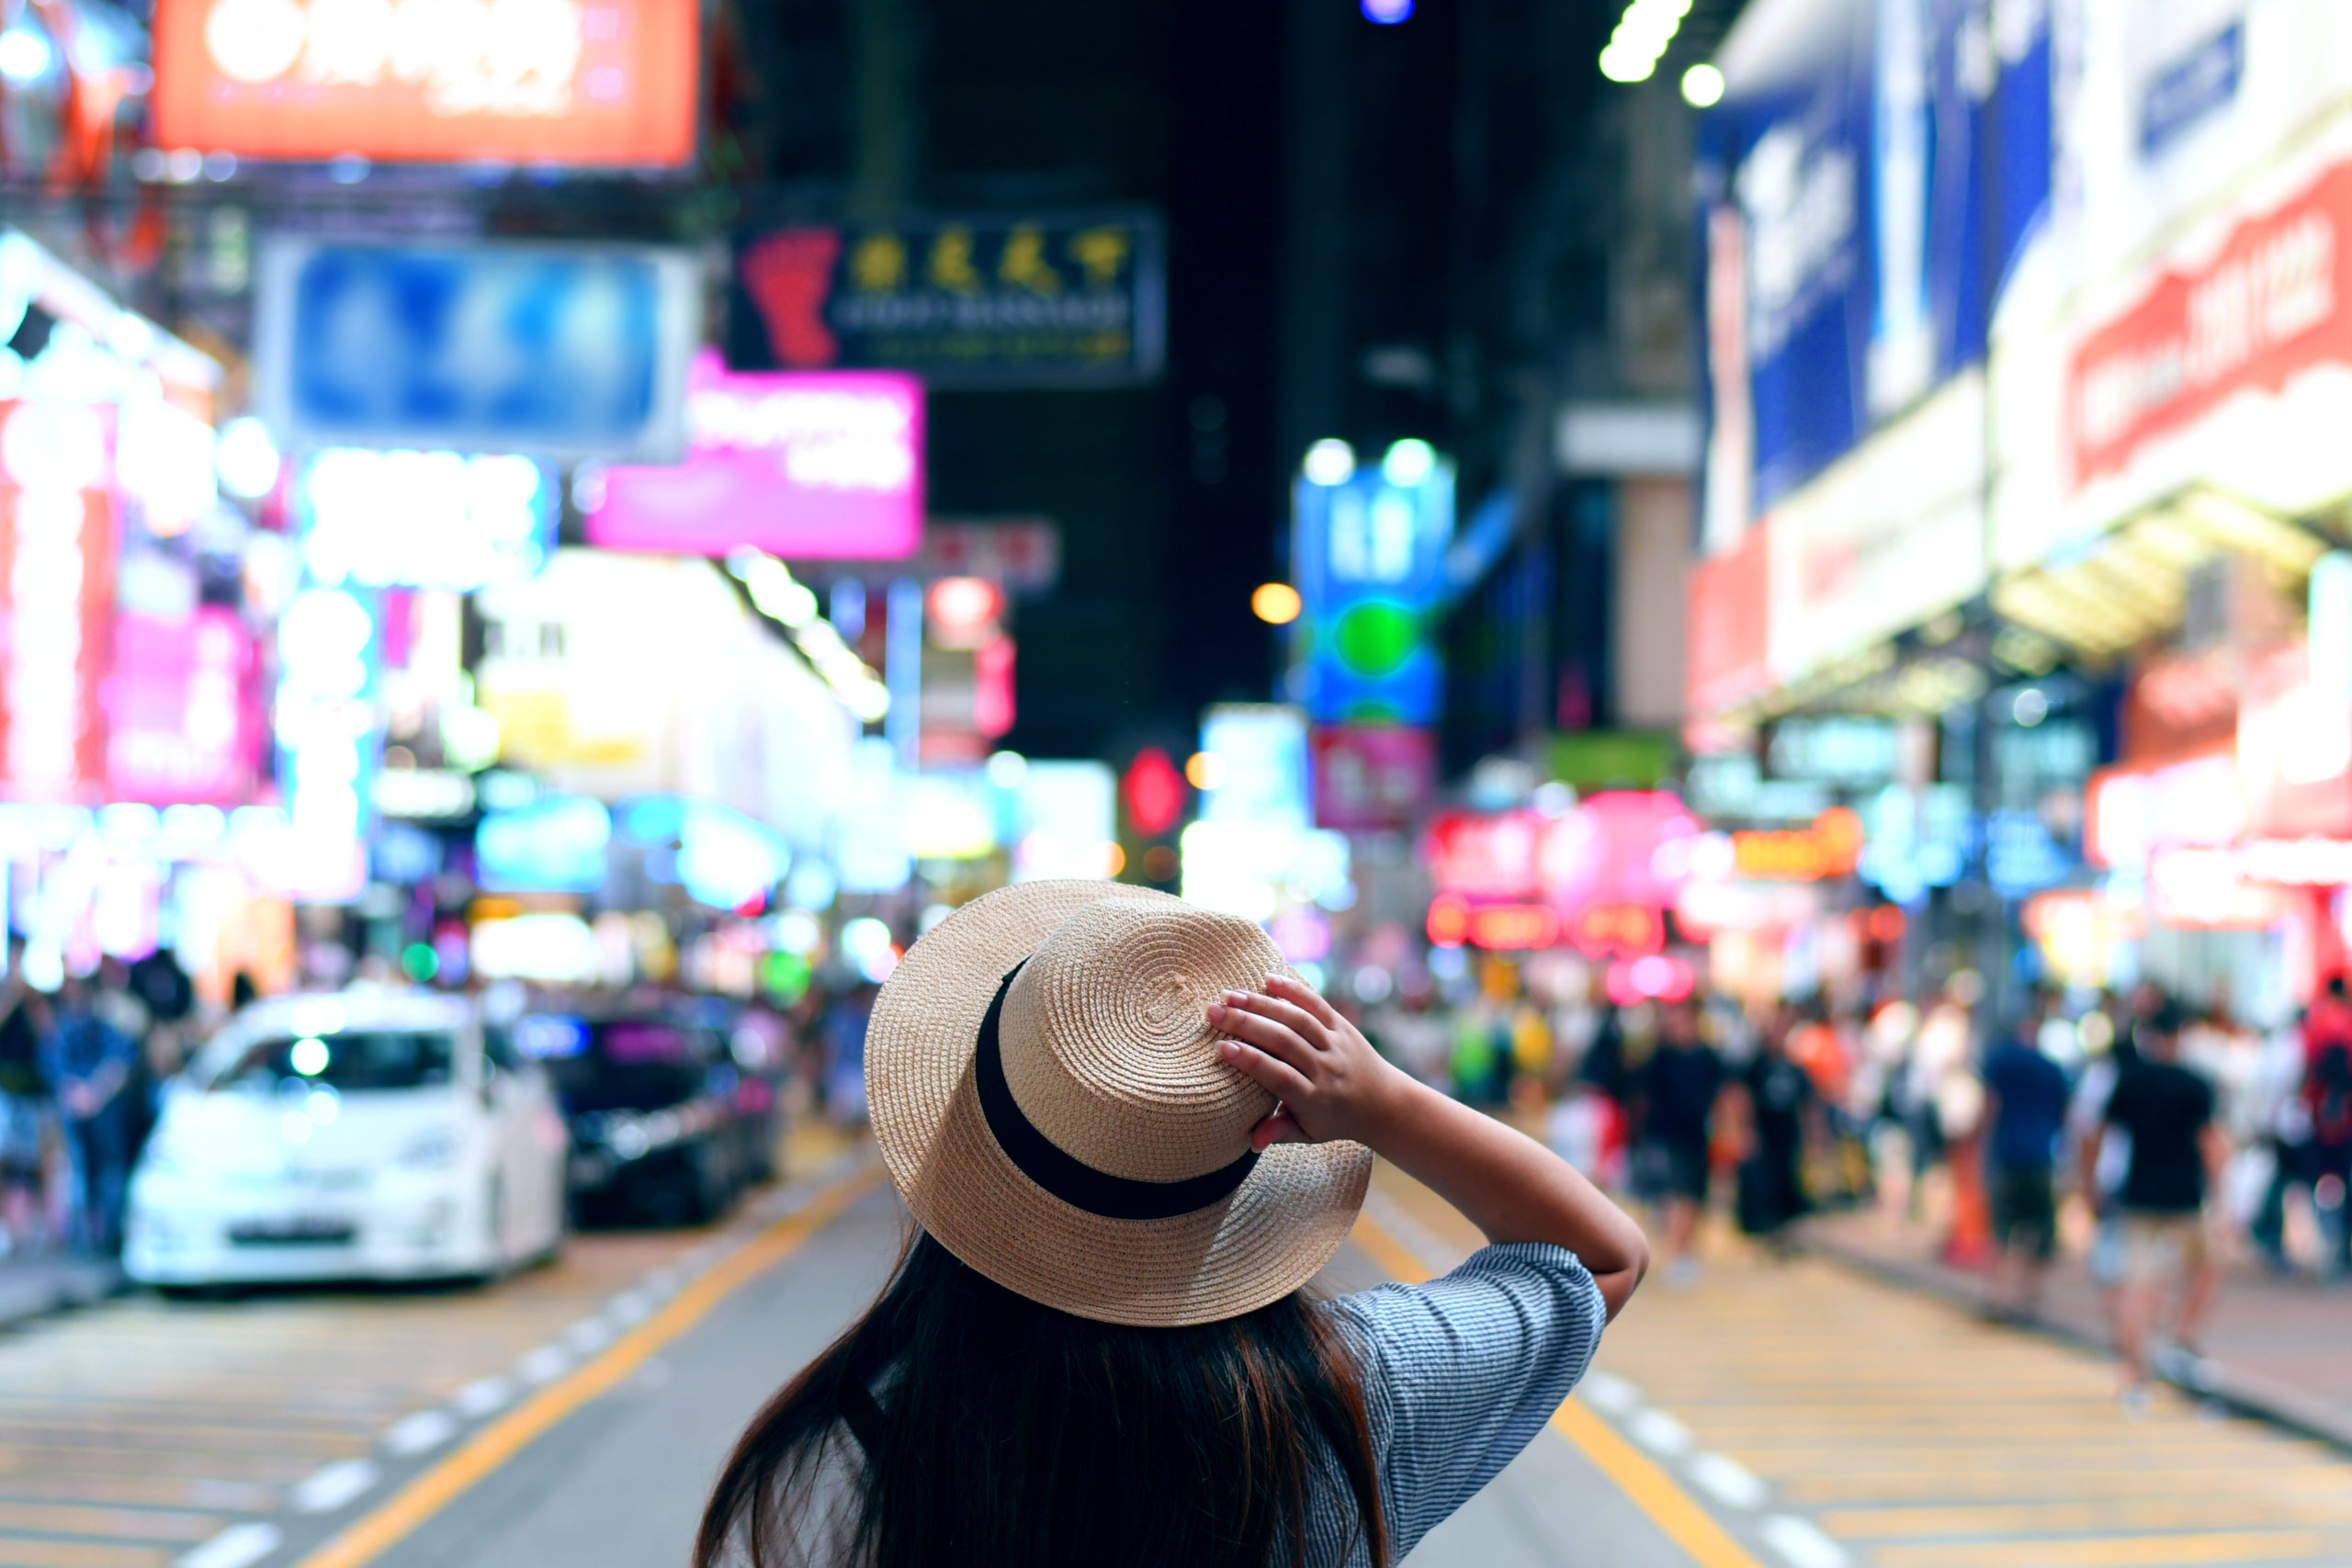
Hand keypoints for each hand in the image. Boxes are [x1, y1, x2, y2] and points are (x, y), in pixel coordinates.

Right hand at [1207, 974, 1412, 1150]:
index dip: (1251, 1061)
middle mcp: (1326, 1069)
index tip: (1221, 1048)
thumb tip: (1252, 1142)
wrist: (1382, 1103)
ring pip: (1297, 1020)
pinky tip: (1268, 979)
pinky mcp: (1343, 1026)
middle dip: (1246, 1024)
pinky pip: (1318, 1005)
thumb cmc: (1335, 1120)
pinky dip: (1294, 991)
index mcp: (1315, 1098)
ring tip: (1230, 995)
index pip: (1280, 1076)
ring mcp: (1336, 1045)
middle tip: (1213, 1013)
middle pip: (1285, 1042)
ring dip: (1262, 1004)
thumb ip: (1279, 1132)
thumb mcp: (1309, 1133)